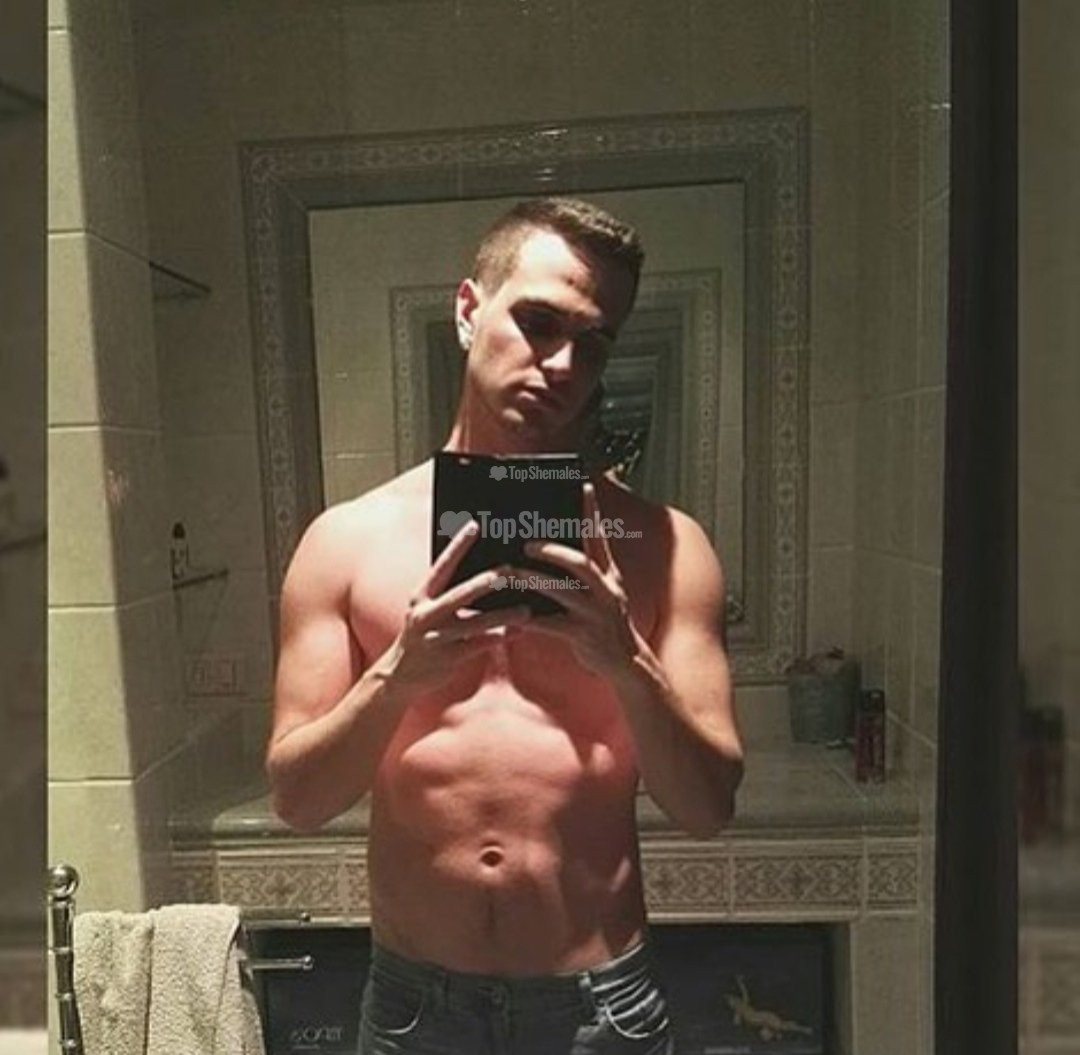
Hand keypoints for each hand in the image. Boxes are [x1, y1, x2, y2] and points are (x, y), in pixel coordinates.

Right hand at [384, 519, 528, 693]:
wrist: (400, 675)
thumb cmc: (425, 634)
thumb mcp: (429, 611)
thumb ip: (452, 594)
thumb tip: (489, 574)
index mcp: (421, 597)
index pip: (441, 566)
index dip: (457, 546)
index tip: (474, 525)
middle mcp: (425, 615)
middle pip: (460, 594)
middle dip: (485, 582)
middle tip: (510, 571)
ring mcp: (436, 638)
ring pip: (475, 624)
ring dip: (502, 616)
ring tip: (525, 610)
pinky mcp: (447, 659)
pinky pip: (478, 646)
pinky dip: (499, 638)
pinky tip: (517, 632)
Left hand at [511, 482, 644, 677]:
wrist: (627, 664)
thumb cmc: (604, 625)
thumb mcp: (603, 595)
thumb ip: (584, 575)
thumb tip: (553, 551)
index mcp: (610, 576)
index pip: (600, 538)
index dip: (592, 512)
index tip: (584, 486)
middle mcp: (606, 590)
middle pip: (580, 562)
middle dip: (552, 551)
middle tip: (526, 544)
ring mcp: (596, 613)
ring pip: (562, 591)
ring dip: (533, 580)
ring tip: (509, 573)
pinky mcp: (584, 636)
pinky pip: (552, 624)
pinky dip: (531, 619)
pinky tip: (513, 616)